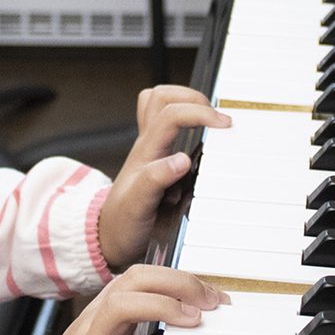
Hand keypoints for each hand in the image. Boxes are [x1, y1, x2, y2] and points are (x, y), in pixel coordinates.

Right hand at [48, 265, 226, 334]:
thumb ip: (144, 327)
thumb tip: (192, 315)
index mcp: (104, 314)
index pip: (140, 276)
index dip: (180, 278)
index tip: (213, 295)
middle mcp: (94, 325)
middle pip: (131, 282)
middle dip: (176, 282)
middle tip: (210, 302)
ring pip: (113, 310)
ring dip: (157, 307)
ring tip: (189, 319)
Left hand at [97, 86, 229, 272]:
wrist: (109, 238)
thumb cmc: (123, 224)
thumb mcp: (138, 206)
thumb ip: (156, 180)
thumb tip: (182, 159)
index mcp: (145, 152)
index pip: (171, 114)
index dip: (200, 113)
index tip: (225, 126)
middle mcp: (147, 145)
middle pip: (162, 96)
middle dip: (194, 99)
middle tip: (219, 120)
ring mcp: (150, 148)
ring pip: (160, 103)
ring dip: (186, 102)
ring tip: (210, 118)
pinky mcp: (156, 156)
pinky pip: (166, 123)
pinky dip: (184, 119)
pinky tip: (200, 135)